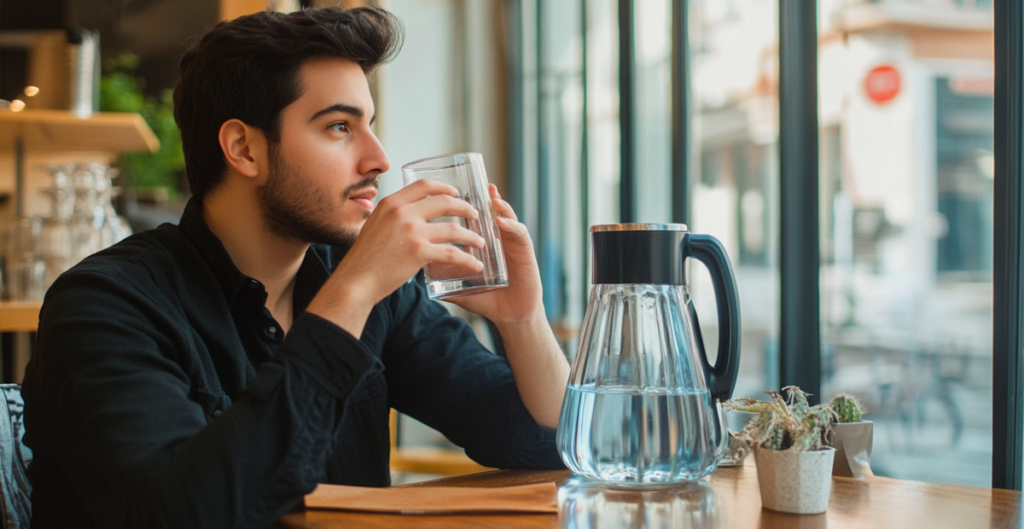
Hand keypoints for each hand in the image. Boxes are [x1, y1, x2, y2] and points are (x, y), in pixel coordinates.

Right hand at [307, 179, 484, 334]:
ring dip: (471, 236)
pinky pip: (452, 253)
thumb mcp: (375, 226)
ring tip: (481, 242)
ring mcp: (411, 231)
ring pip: (453, 229)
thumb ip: (393, 218)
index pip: (423, 185)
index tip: (456, 193)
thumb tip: (409, 216)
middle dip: (465, 208)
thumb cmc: (365, 259)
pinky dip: (468, 260)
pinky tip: (476, 265)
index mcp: (391, 203)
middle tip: (475, 215)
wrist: (355, 281)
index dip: (444, 187)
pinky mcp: (418, 252)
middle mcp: (401, 212)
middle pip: (444, 202)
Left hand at [446, 185, 543, 325]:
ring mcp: (510, 240)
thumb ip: (440, 280)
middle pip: (488, 210)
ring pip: (505, 215)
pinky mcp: (524, 248)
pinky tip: (500, 222)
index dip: (461, 203)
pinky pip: (519, 232)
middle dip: (480, 196)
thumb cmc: (486, 298)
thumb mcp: (458, 286)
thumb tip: (414, 276)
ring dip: (498, 205)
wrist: (510, 315)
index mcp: (480, 240)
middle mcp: (495, 236)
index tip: (445, 193)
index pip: (470, 216)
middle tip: (470, 186)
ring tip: (490, 198)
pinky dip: (511, 225)